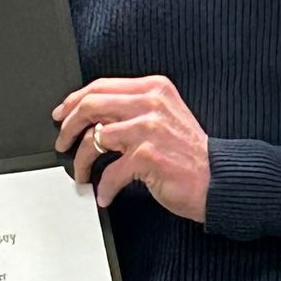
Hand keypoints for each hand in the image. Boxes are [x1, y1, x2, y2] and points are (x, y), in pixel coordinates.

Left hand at [54, 77, 209, 221]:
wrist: (218, 180)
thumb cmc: (191, 154)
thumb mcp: (166, 117)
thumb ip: (135, 109)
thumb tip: (95, 117)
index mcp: (154, 88)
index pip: (101, 86)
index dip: (74, 100)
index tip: (62, 114)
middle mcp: (151, 104)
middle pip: (91, 105)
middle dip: (68, 127)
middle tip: (62, 143)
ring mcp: (148, 129)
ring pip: (95, 139)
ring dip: (82, 162)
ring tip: (82, 174)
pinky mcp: (147, 157)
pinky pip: (110, 172)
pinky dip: (104, 188)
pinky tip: (104, 194)